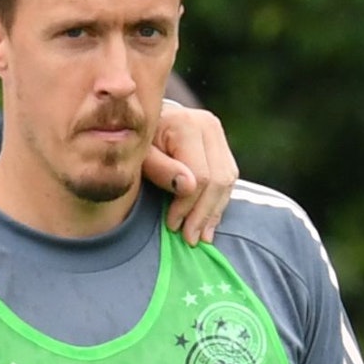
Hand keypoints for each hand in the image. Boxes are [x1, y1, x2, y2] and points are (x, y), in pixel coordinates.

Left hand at [143, 103, 237, 244]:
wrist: (141, 125)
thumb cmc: (135, 143)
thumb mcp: (139, 157)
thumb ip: (160, 169)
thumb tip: (189, 187)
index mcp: (186, 125)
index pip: (200, 176)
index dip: (187, 205)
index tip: (172, 225)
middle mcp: (208, 125)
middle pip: (218, 179)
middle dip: (203, 213)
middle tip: (190, 239)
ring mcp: (217, 134)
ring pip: (227, 181)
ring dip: (214, 212)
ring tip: (200, 236)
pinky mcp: (221, 145)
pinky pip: (228, 178)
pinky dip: (218, 202)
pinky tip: (207, 222)